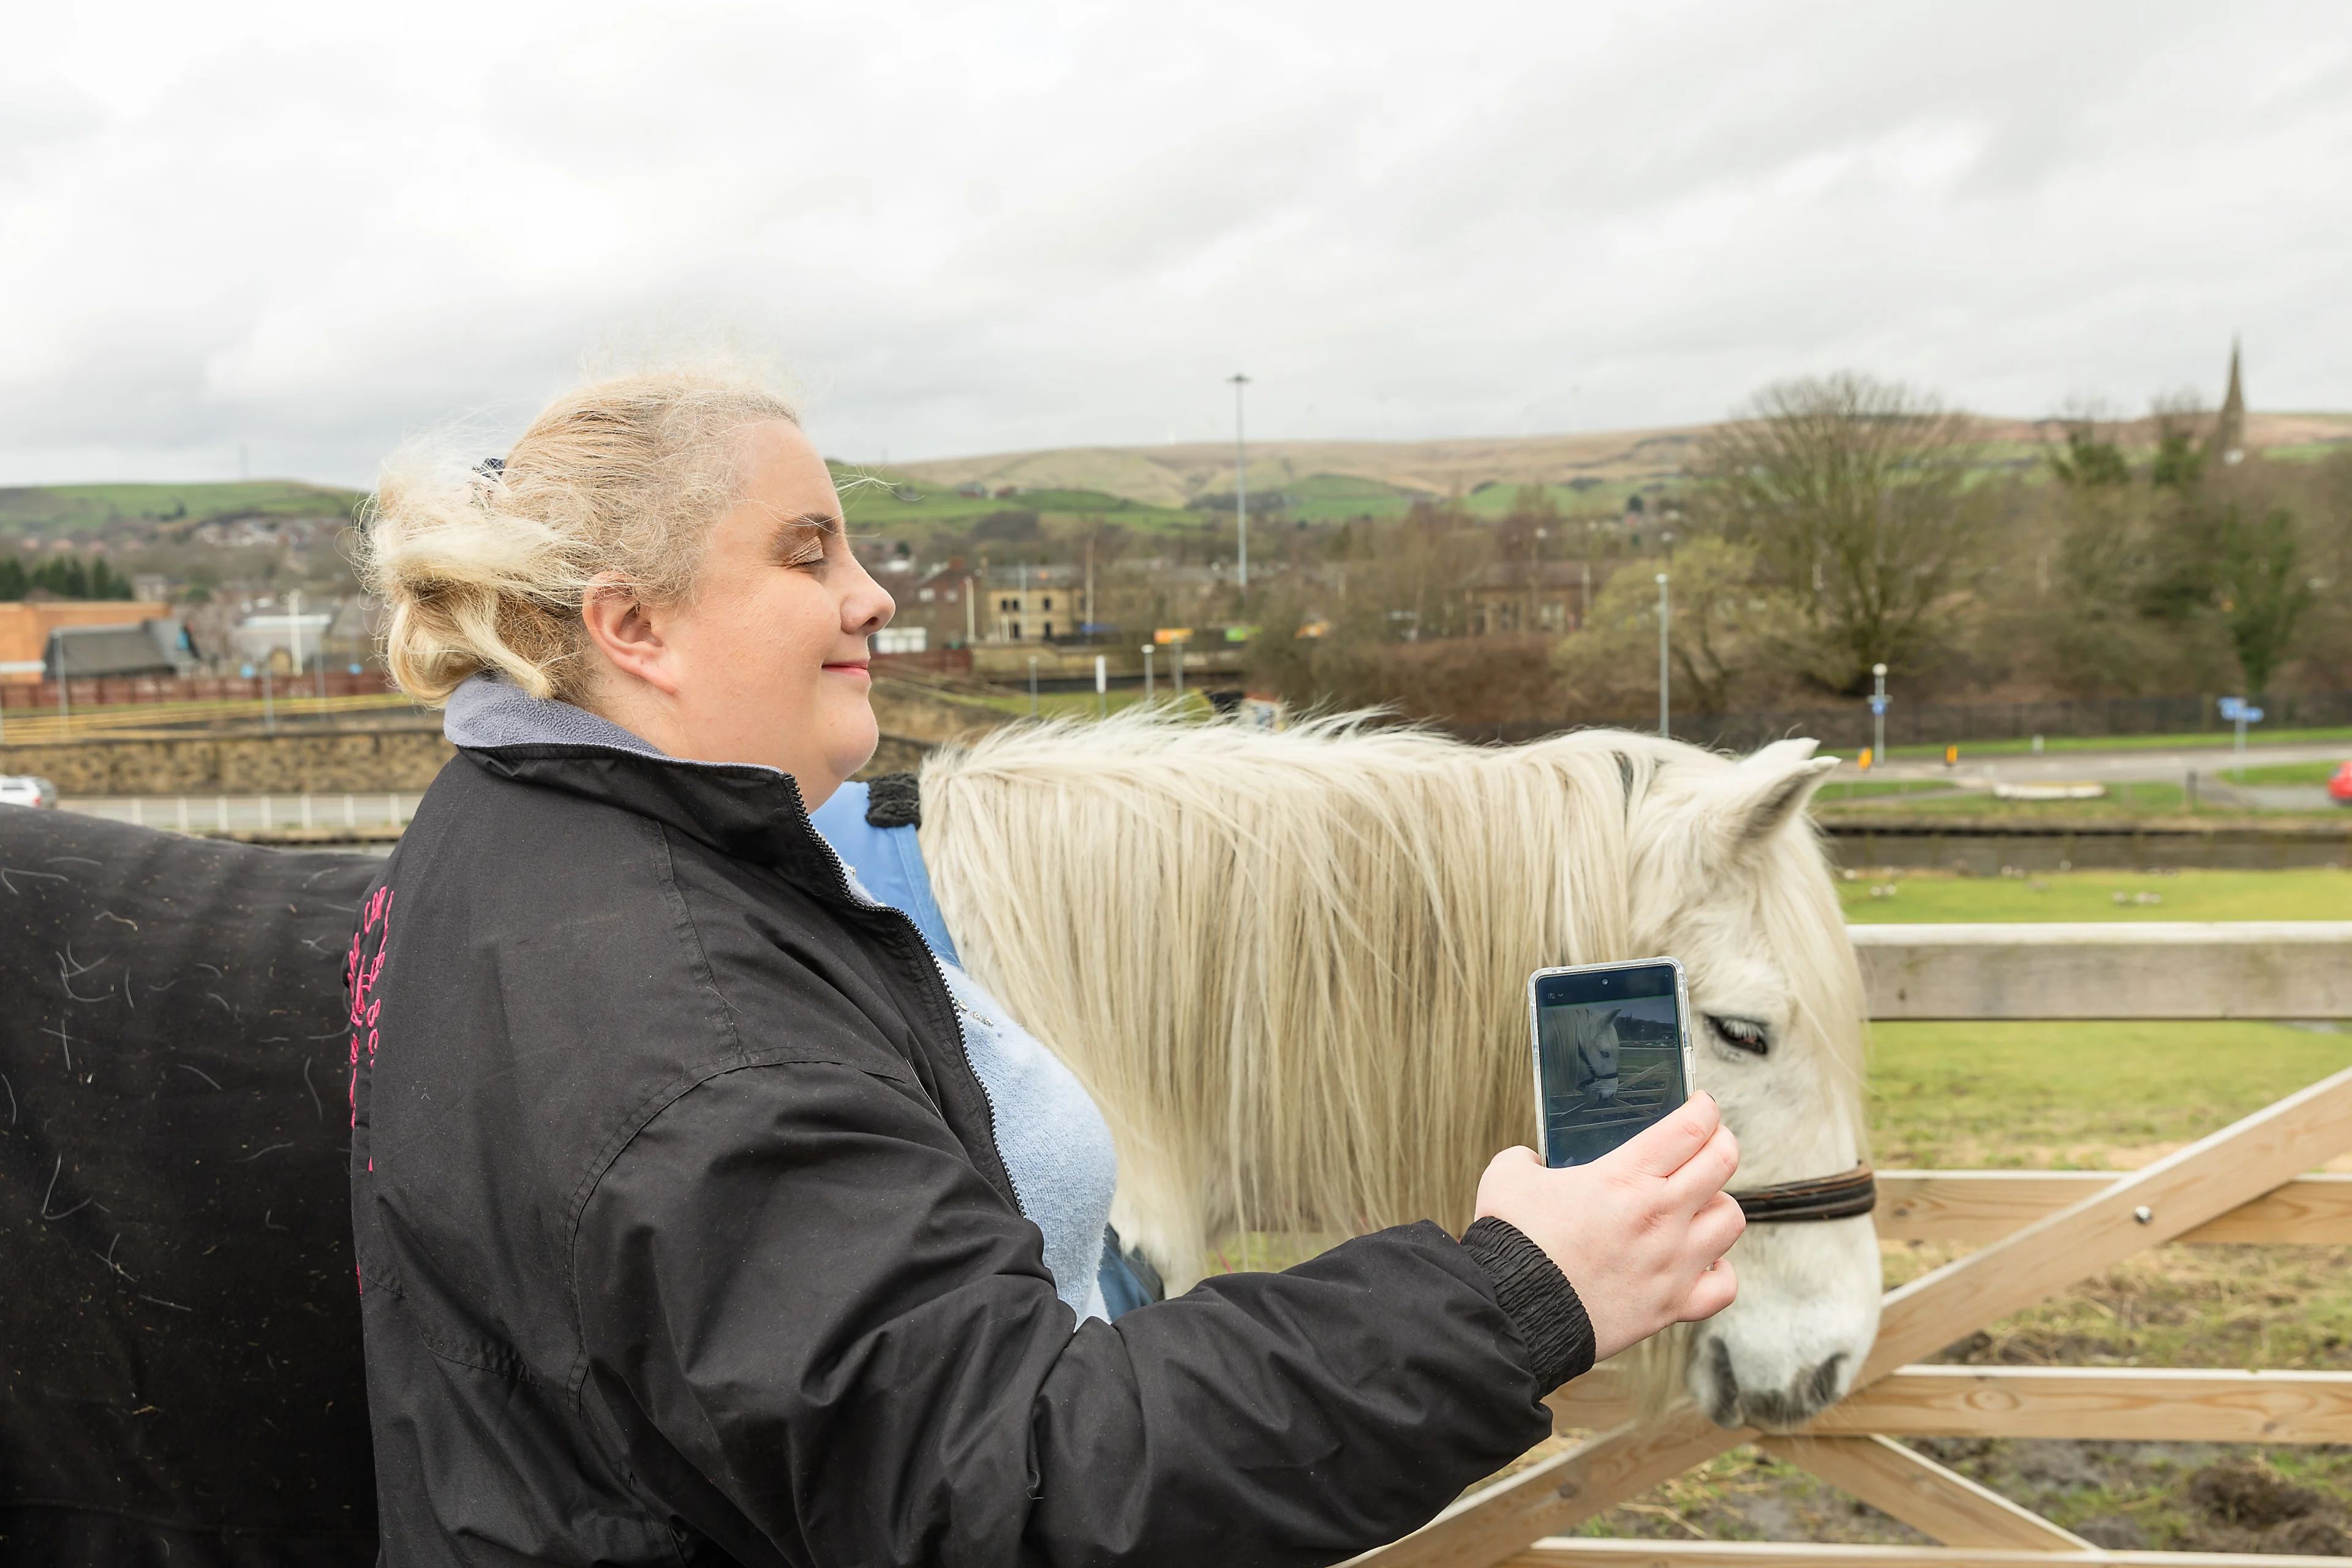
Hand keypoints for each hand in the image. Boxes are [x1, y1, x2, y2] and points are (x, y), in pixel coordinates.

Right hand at [1474, 1093, 1744, 1361]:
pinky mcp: (1672, 1305)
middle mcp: (1660, 1216)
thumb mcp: (1507, 1177)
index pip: (1690, 1127)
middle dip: (1720, 1141)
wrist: (1513, 1312)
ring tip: (1698, 1203)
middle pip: (1722, 1162)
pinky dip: (1720, 1270)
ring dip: (1717, 1204)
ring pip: (1731, 1219)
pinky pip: (1724, 1285)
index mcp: (1625, 1177)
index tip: (1701, 1106)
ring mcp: (1672, 1263)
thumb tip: (1533, 1162)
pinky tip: (1703, 1260)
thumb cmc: (1513, 1245)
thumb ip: (1526, 1158)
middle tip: (1708, 1141)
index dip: (1703, 1108)